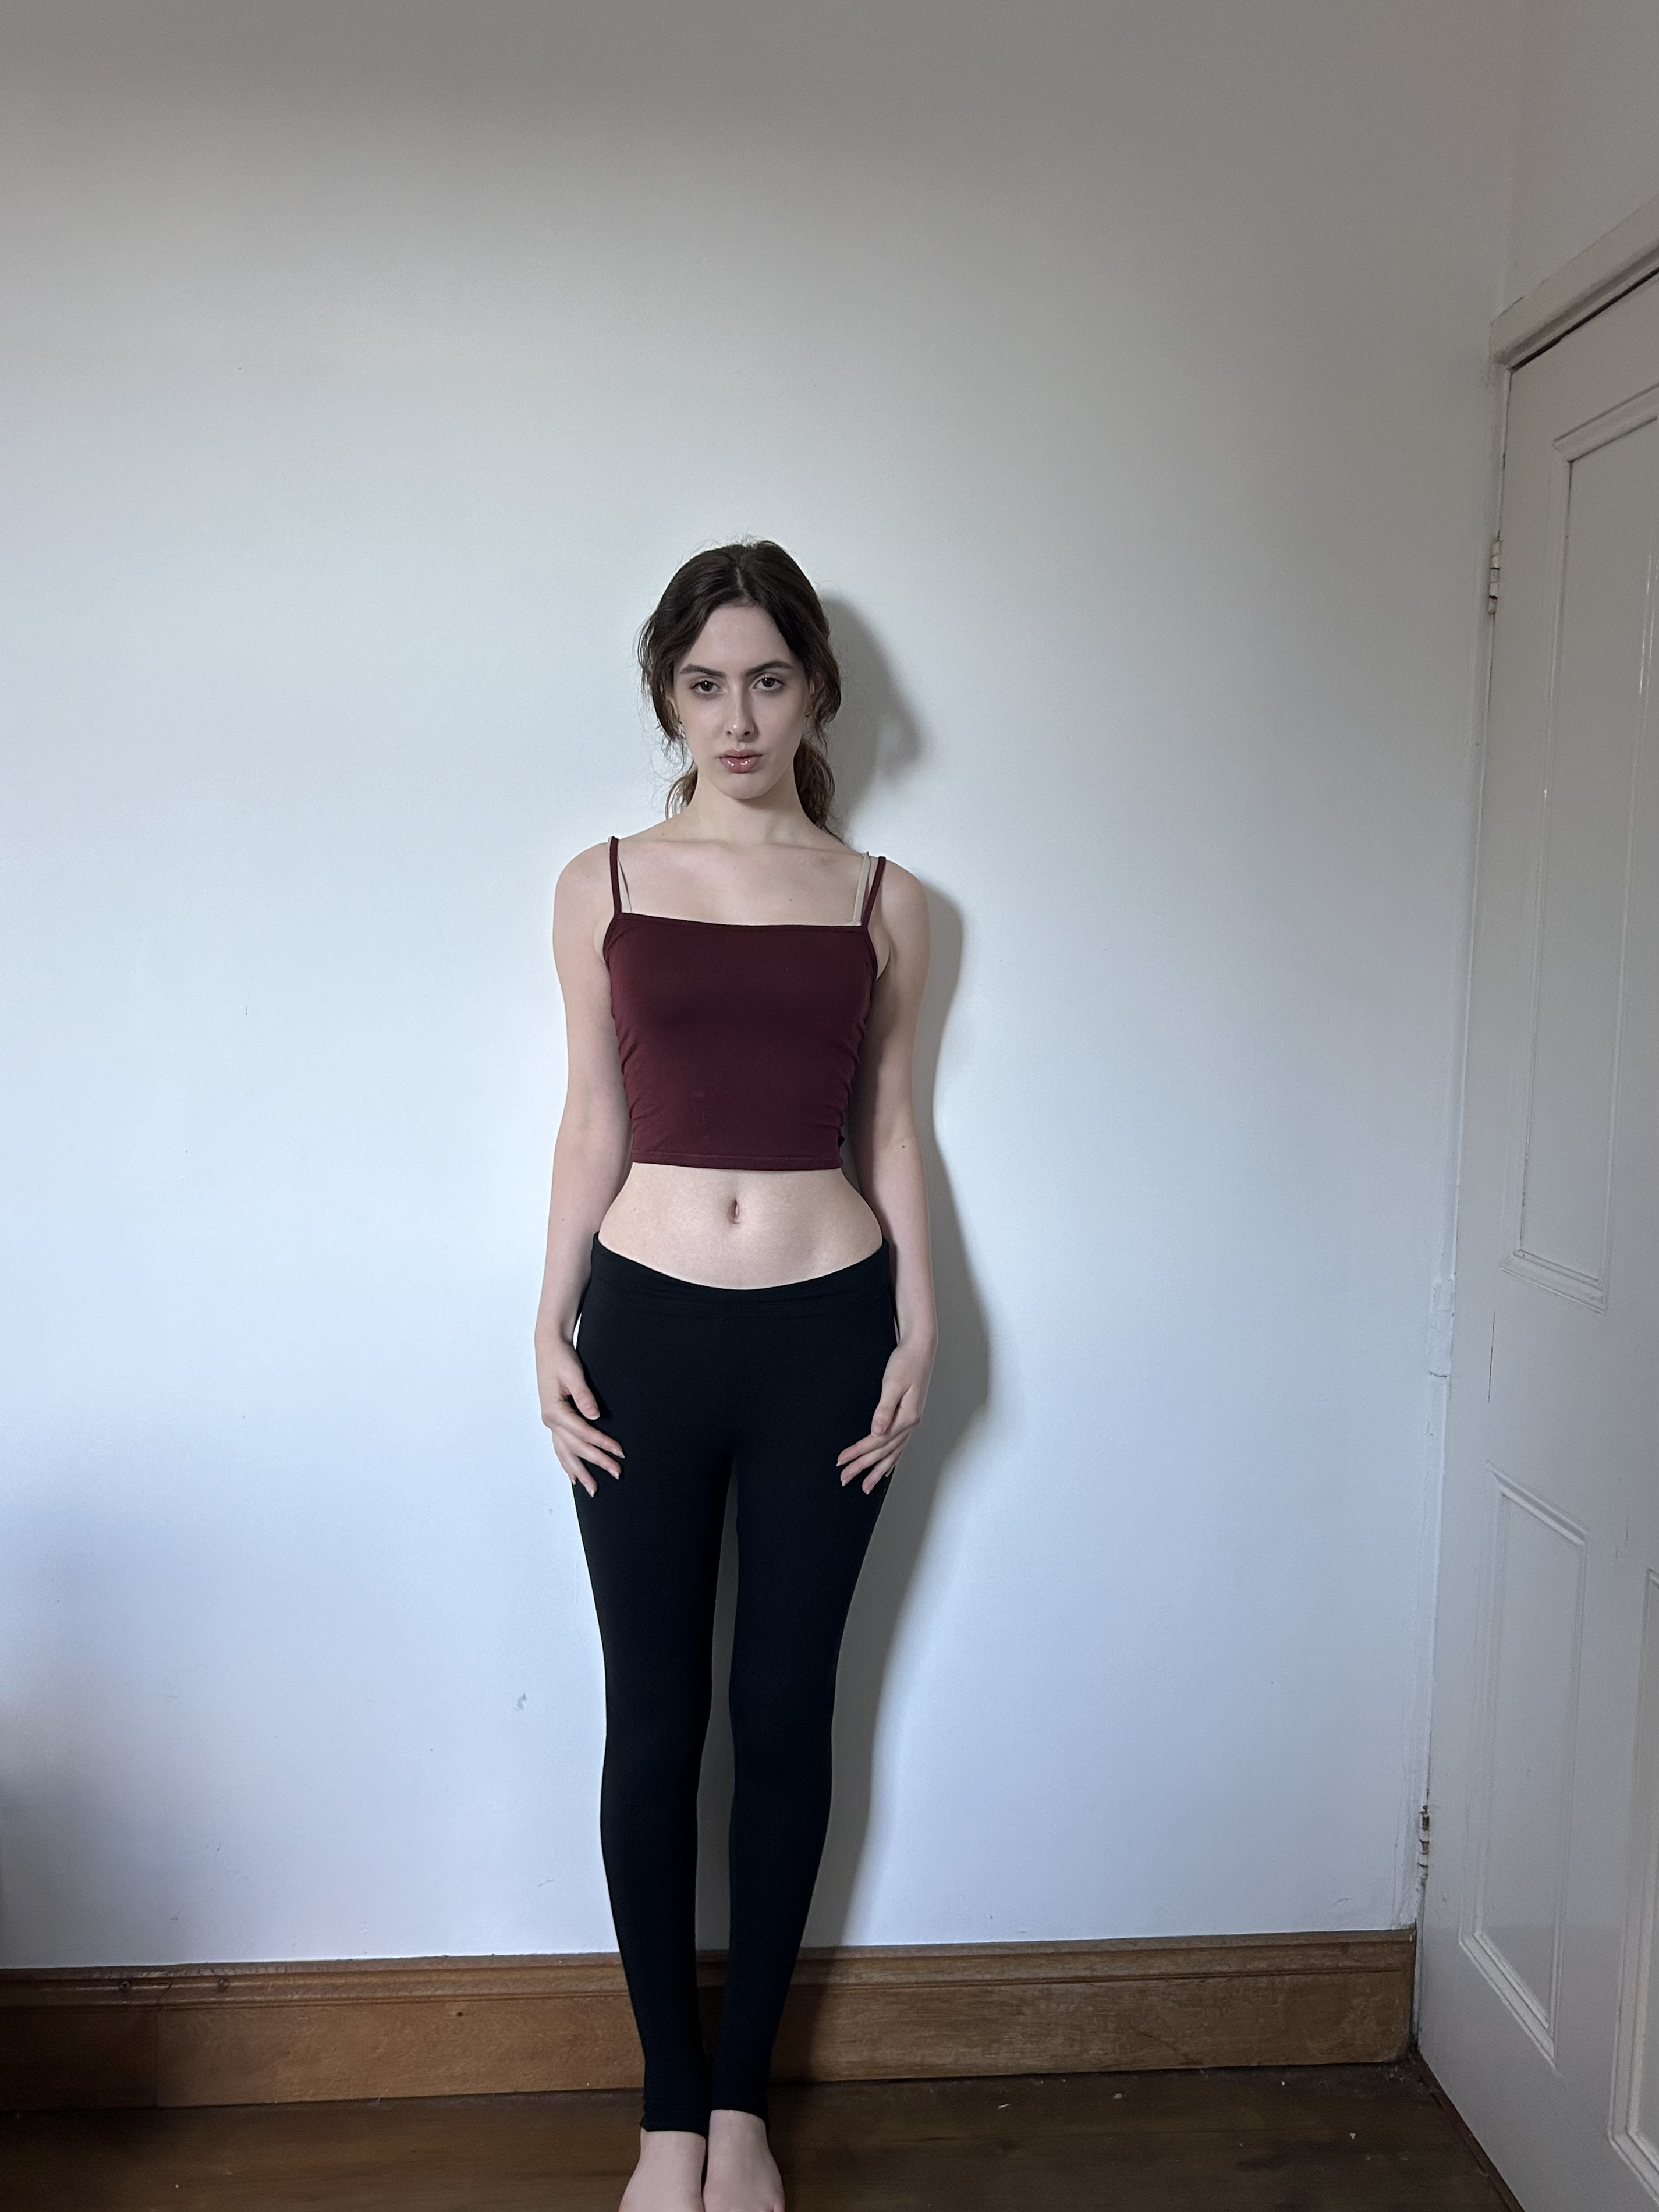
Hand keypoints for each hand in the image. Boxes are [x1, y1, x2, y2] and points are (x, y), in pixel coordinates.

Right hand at [537, 1336, 622, 1496]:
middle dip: (596, 1462)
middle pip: (576, 1448)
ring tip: (592, 1488)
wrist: (548, 1347)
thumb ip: (584, 1395)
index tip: (619, 1452)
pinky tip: (573, 1474)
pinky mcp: (555, 1419)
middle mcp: (551, 1420)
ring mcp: (551, 1422)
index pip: (583, 1433)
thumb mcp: (573, 1373)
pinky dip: (567, 1461)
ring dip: (579, 1470)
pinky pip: (561, 1447)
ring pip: (565, 1452)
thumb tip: (594, 1415)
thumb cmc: (560, 1358)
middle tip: (616, 1473)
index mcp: (555, 1411)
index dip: (602, 1443)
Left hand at [837, 1336, 933, 1493]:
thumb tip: (876, 1432)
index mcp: (906, 1417)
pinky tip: (886, 1468)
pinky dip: (892, 1460)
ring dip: (878, 1470)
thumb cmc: (906, 1362)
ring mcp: (911, 1422)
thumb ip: (884, 1409)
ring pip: (893, 1454)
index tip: (841, 1461)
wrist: (920, 1348)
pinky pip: (899, 1446)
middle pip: (883, 1452)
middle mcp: (910, 1424)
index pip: (876, 1442)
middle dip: (863, 1467)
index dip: (858, 1453)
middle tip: (845, 1479)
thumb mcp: (893, 1383)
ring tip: (866, 1486)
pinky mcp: (909, 1417)